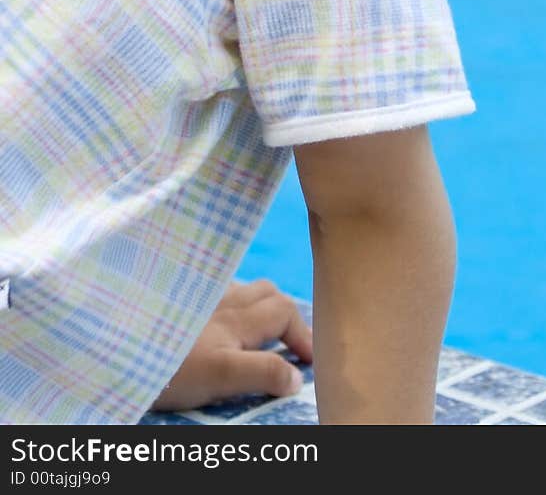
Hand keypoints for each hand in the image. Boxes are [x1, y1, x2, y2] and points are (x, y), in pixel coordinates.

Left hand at [149, 278, 313, 411]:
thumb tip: (296, 377)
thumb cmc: (171, 365)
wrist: (116, 346)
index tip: (308, 361)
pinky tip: (214, 321)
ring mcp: (198, 297)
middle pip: (267, 292)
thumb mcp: (222, 374)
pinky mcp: (177, 301)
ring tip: (255, 331)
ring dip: (257, 306)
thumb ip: (263, 372)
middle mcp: (221, 298)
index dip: (302, 334)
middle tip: (288, 343)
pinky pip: (213, 292)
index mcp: (237, 316)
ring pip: (241, 289)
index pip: (285, 311)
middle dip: (284, 314)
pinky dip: (228, 303)